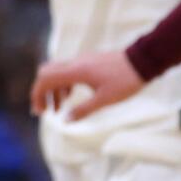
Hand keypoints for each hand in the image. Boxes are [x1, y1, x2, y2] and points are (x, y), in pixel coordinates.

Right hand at [29, 49, 144, 119]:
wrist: (144, 61)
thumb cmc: (125, 81)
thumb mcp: (104, 100)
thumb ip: (83, 110)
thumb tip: (65, 120)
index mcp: (76, 71)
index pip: (45, 80)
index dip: (37, 95)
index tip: (39, 111)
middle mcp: (75, 63)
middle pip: (46, 73)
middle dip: (41, 92)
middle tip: (45, 109)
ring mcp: (81, 60)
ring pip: (57, 72)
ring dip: (54, 89)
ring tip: (58, 108)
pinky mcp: (88, 61)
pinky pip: (68, 70)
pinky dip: (63, 84)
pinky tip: (70, 96)